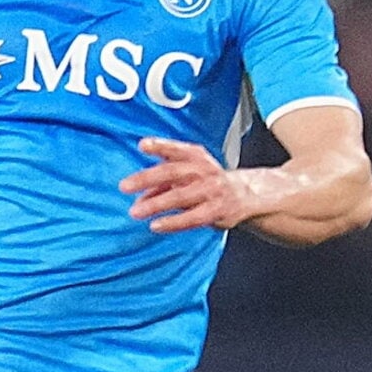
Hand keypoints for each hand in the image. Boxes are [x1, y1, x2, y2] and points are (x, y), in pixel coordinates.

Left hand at [121, 137, 267, 233]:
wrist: (246, 194)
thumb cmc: (209, 181)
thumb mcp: (187, 175)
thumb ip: (162, 184)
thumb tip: (139, 198)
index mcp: (195, 157)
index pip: (176, 149)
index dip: (160, 146)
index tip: (142, 145)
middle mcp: (204, 171)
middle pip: (172, 172)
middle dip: (146, 178)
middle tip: (124, 186)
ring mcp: (212, 190)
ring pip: (180, 196)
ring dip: (156, 204)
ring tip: (135, 211)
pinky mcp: (217, 210)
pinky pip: (192, 218)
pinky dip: (173, 222)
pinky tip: (156, 225)